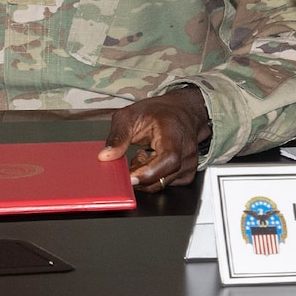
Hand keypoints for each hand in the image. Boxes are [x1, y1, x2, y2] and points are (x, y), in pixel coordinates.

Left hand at [97, 86, 211, 192]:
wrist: (181, 111)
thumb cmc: (158, 112)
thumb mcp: (129, 115)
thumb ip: (118, 136)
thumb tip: (106, 157)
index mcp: (174, 133)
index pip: (168, 159)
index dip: (148, 172)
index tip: (128, 177)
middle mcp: (186, 151)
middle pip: (163, 176)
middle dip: (139, 175)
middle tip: (127, 162)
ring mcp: (189, 164)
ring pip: (162, 183)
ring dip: (144, 175)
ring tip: (140, 156)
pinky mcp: (187, 174)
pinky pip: (165, 184)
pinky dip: (152, 178)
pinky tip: (149, 162)